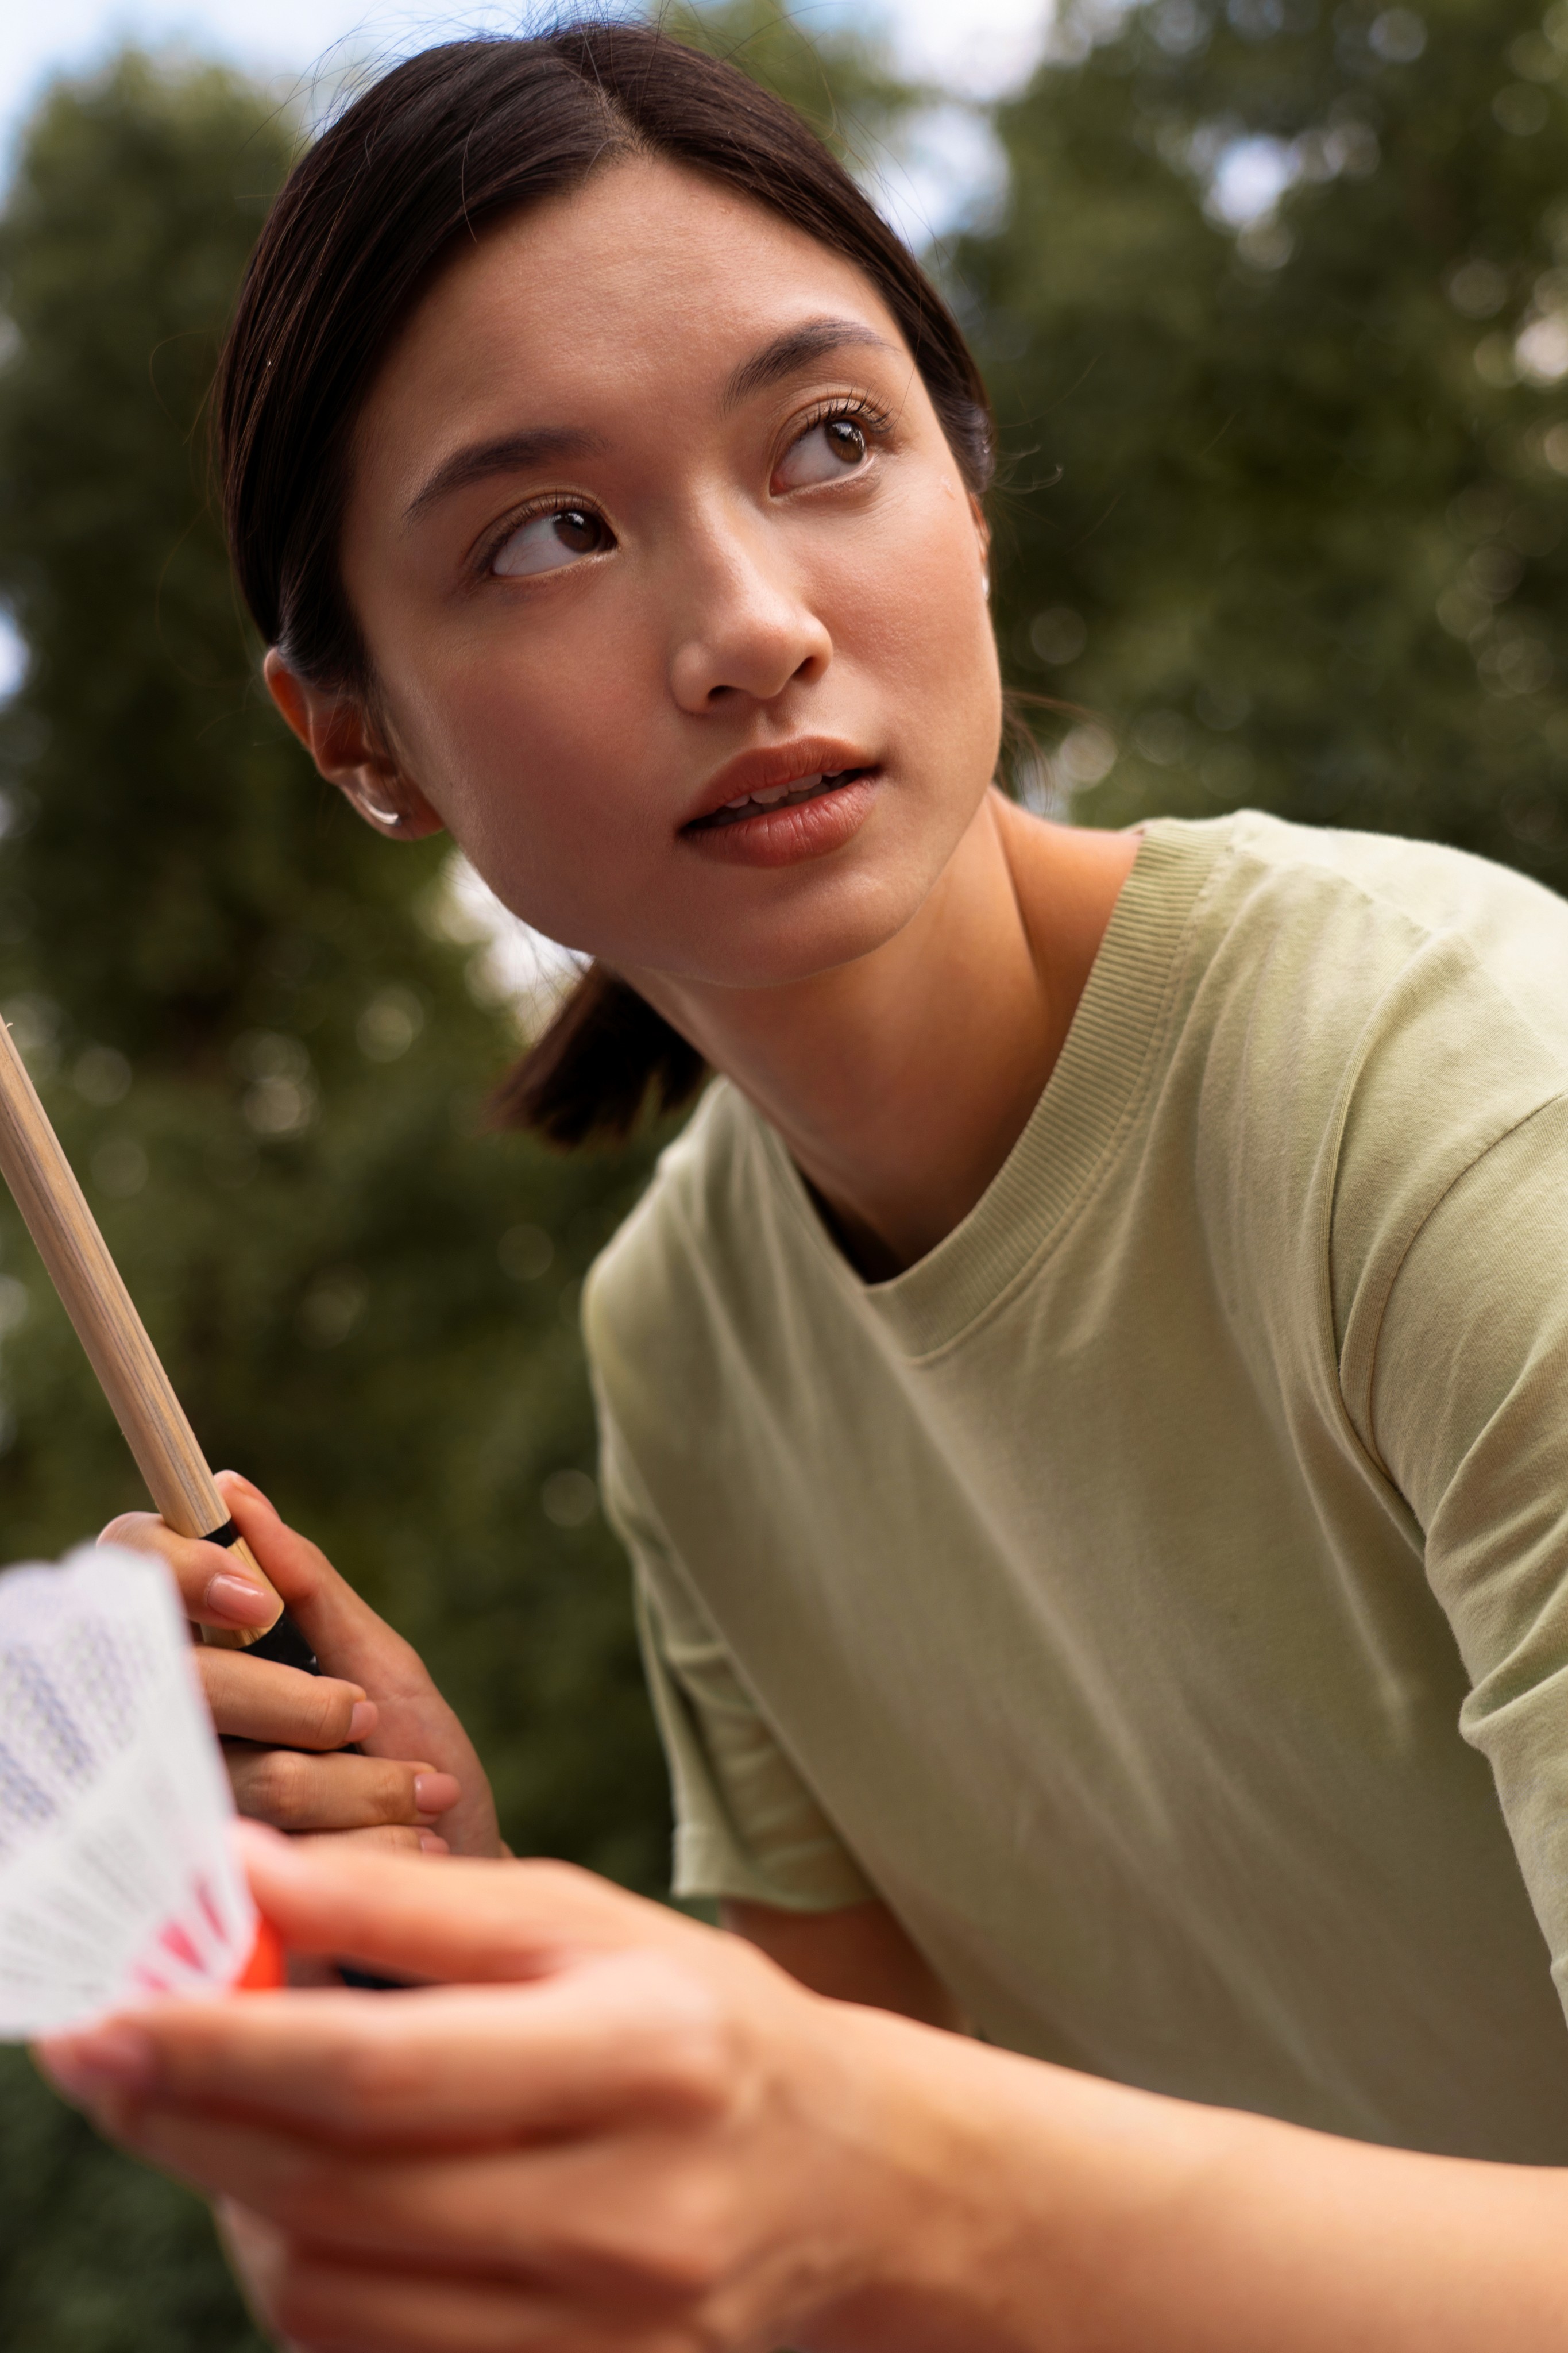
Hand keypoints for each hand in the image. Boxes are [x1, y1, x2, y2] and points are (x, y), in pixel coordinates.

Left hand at [36, 1827, 968, 2352]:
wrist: (855, 2185)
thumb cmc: (702, 2026)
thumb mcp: (583, 1924)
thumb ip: (410, 1903)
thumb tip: (241, 1873)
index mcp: (640, 2054)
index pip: (377, 2072)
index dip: (218, 2047)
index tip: (103, 2015)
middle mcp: (628, 2211)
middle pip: (334, 2193)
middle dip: (187, 2122)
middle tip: (102, 2056)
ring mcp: (605, 2335)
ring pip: (333, 2299)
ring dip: (234, 2205)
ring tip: (213, 2124)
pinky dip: (306, 2285)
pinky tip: (294, 2207)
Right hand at [100, 1474, 501, 1858]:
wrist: (460, 1895)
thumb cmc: (415, 1766)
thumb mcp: (382, 1666)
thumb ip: (309, 1587)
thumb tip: (231, 1489)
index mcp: (199, 1660)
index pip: (129, 1576)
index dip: (174, 1573)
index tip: (253, 1605)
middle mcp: (171, 1732)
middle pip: (191, 1686)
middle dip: (305, 1707)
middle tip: (366, 1721)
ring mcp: (184, 1821)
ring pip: (253, 1778)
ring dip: (365, 1788)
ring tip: (417, 1797)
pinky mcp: (219, 1905)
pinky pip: (288, 1859)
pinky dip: (369, 1845)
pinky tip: (405, 1846)